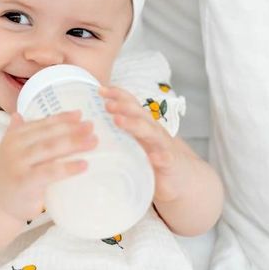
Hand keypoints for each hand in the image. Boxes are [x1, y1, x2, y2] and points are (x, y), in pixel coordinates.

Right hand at [0, 110, 97, 220]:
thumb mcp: (10, 151)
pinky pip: (51, 172)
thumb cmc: (10, 176)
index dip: (62, 118)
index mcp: (14, 136)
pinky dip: (69, 167)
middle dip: (72, 129)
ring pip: (51, 148)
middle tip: (92, 127)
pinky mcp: (25, 182)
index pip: (42, 123)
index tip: (80, 114)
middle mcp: (14, 146)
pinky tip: (84, 165)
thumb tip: (19, 114)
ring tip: (93, 142)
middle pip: (49, 133)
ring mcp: (18, 163)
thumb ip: (17, 133)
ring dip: (75, 143)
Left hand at [99, 86, 188, 203]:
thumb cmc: (151, 159)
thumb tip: (86, 130)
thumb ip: (114, 137)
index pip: (130, 104)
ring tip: (118, 120)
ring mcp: (162, 146)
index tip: (100, 89)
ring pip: (150, 132)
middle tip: (106, 104)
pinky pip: (166, 159)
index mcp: (141, 124)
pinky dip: (160, 157)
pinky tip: (153, 157)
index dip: (117, 94)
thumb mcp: (132, 144)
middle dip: (122, 106)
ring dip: (134, 124)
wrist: (182, 179)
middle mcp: (152, 131)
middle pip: (138, 114)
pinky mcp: (170, 165)